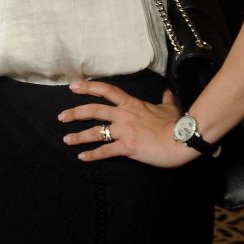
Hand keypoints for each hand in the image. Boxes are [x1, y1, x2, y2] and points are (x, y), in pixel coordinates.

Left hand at [58, 80, 195, 167]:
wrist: (182, 140)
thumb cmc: (176, 124)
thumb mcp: (169, 107)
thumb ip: (165, 98)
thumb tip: (167, 91)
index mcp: (131, 104)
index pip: (106, 91)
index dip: (88, 87)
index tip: (73, 86)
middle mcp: (123, 115)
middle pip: (93, 110)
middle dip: (74, 113)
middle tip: (61, 116)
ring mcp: (124, 131)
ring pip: (95, 132)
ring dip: (78, 136)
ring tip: (66, 139)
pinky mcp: (127, 147)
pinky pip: (105, 151)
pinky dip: (92, 155)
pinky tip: (82, 157)